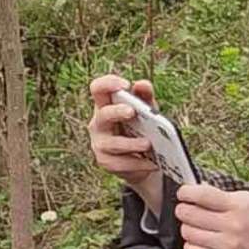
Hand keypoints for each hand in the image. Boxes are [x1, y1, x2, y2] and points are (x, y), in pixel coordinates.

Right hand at [86, 73, 163, 202]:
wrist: (143, 160)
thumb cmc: (142, 129)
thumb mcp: (146, 111)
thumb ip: (145, 97)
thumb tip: (142, 84)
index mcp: (106, 105)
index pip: (98, 88)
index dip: (108, 84)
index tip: (125, 85)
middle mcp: (98, 123)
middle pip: (103, 114)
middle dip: (117, 112)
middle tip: (132, 112)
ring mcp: (99, 143)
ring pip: (112, 143)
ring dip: (131, 143)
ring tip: (148, 144)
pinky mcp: (105, 161)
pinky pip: (119, 163)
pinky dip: (137, 163)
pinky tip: (151, 164)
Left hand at [172, 184, 248, 248]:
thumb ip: (222, 194)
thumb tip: (197, 189)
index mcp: (238, 206)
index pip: (202, 195)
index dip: (186, 192)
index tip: (183, 193)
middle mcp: (231, 225)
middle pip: (189, 214)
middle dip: (183, 209)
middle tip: (187, 209)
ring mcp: (225, 245)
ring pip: (187, 232)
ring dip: (188, 227)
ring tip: (196, 225)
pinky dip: (191, 244)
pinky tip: (199, 240)